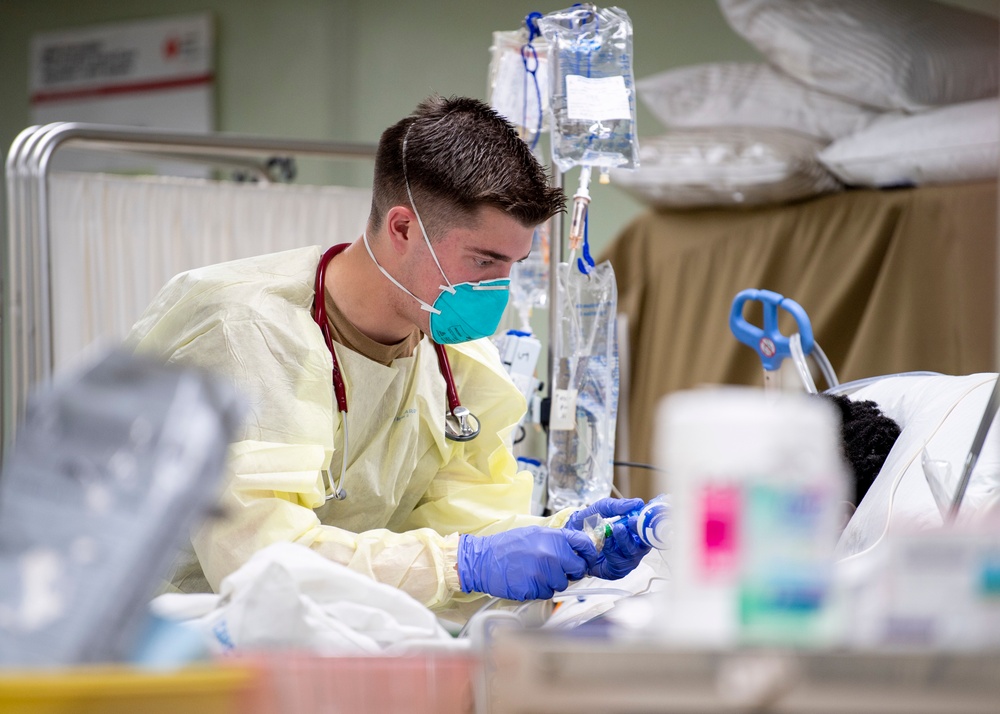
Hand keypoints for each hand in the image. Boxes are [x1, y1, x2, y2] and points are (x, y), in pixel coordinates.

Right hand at [457, 526, 597, 600]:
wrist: (483, 560)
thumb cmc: (506, 547)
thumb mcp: (534, 533)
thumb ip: (556, 540)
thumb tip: (575, 549)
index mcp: (553, 537)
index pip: (584, 544)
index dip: (589, 552)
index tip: (588, 557)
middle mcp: (551, 554)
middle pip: (577, 569)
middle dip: (570, 572)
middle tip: (556, 569)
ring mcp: (543, 572)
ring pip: (562, 584)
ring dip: (552, 582)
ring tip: (535, 573)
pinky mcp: (535, 588)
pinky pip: (547, 594)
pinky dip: (539, 590)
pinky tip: (527, 581)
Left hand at [564, 498, 649, 580]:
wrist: (566, 539)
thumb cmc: (585, 524)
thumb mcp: (598, 509)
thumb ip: (615, 506)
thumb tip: (635, 503)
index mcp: (631, 531)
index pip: (647, 528)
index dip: (647, 522)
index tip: (639, 515)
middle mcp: (631, 545)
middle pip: (645, 543)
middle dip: (637, 532)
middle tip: (629, 522)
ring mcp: (625, 559)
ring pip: (633, 554)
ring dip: (624, 541)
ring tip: (613, 531)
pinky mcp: (616, 571)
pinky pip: (620, 565)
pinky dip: (613, 554)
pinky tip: (605, 546)